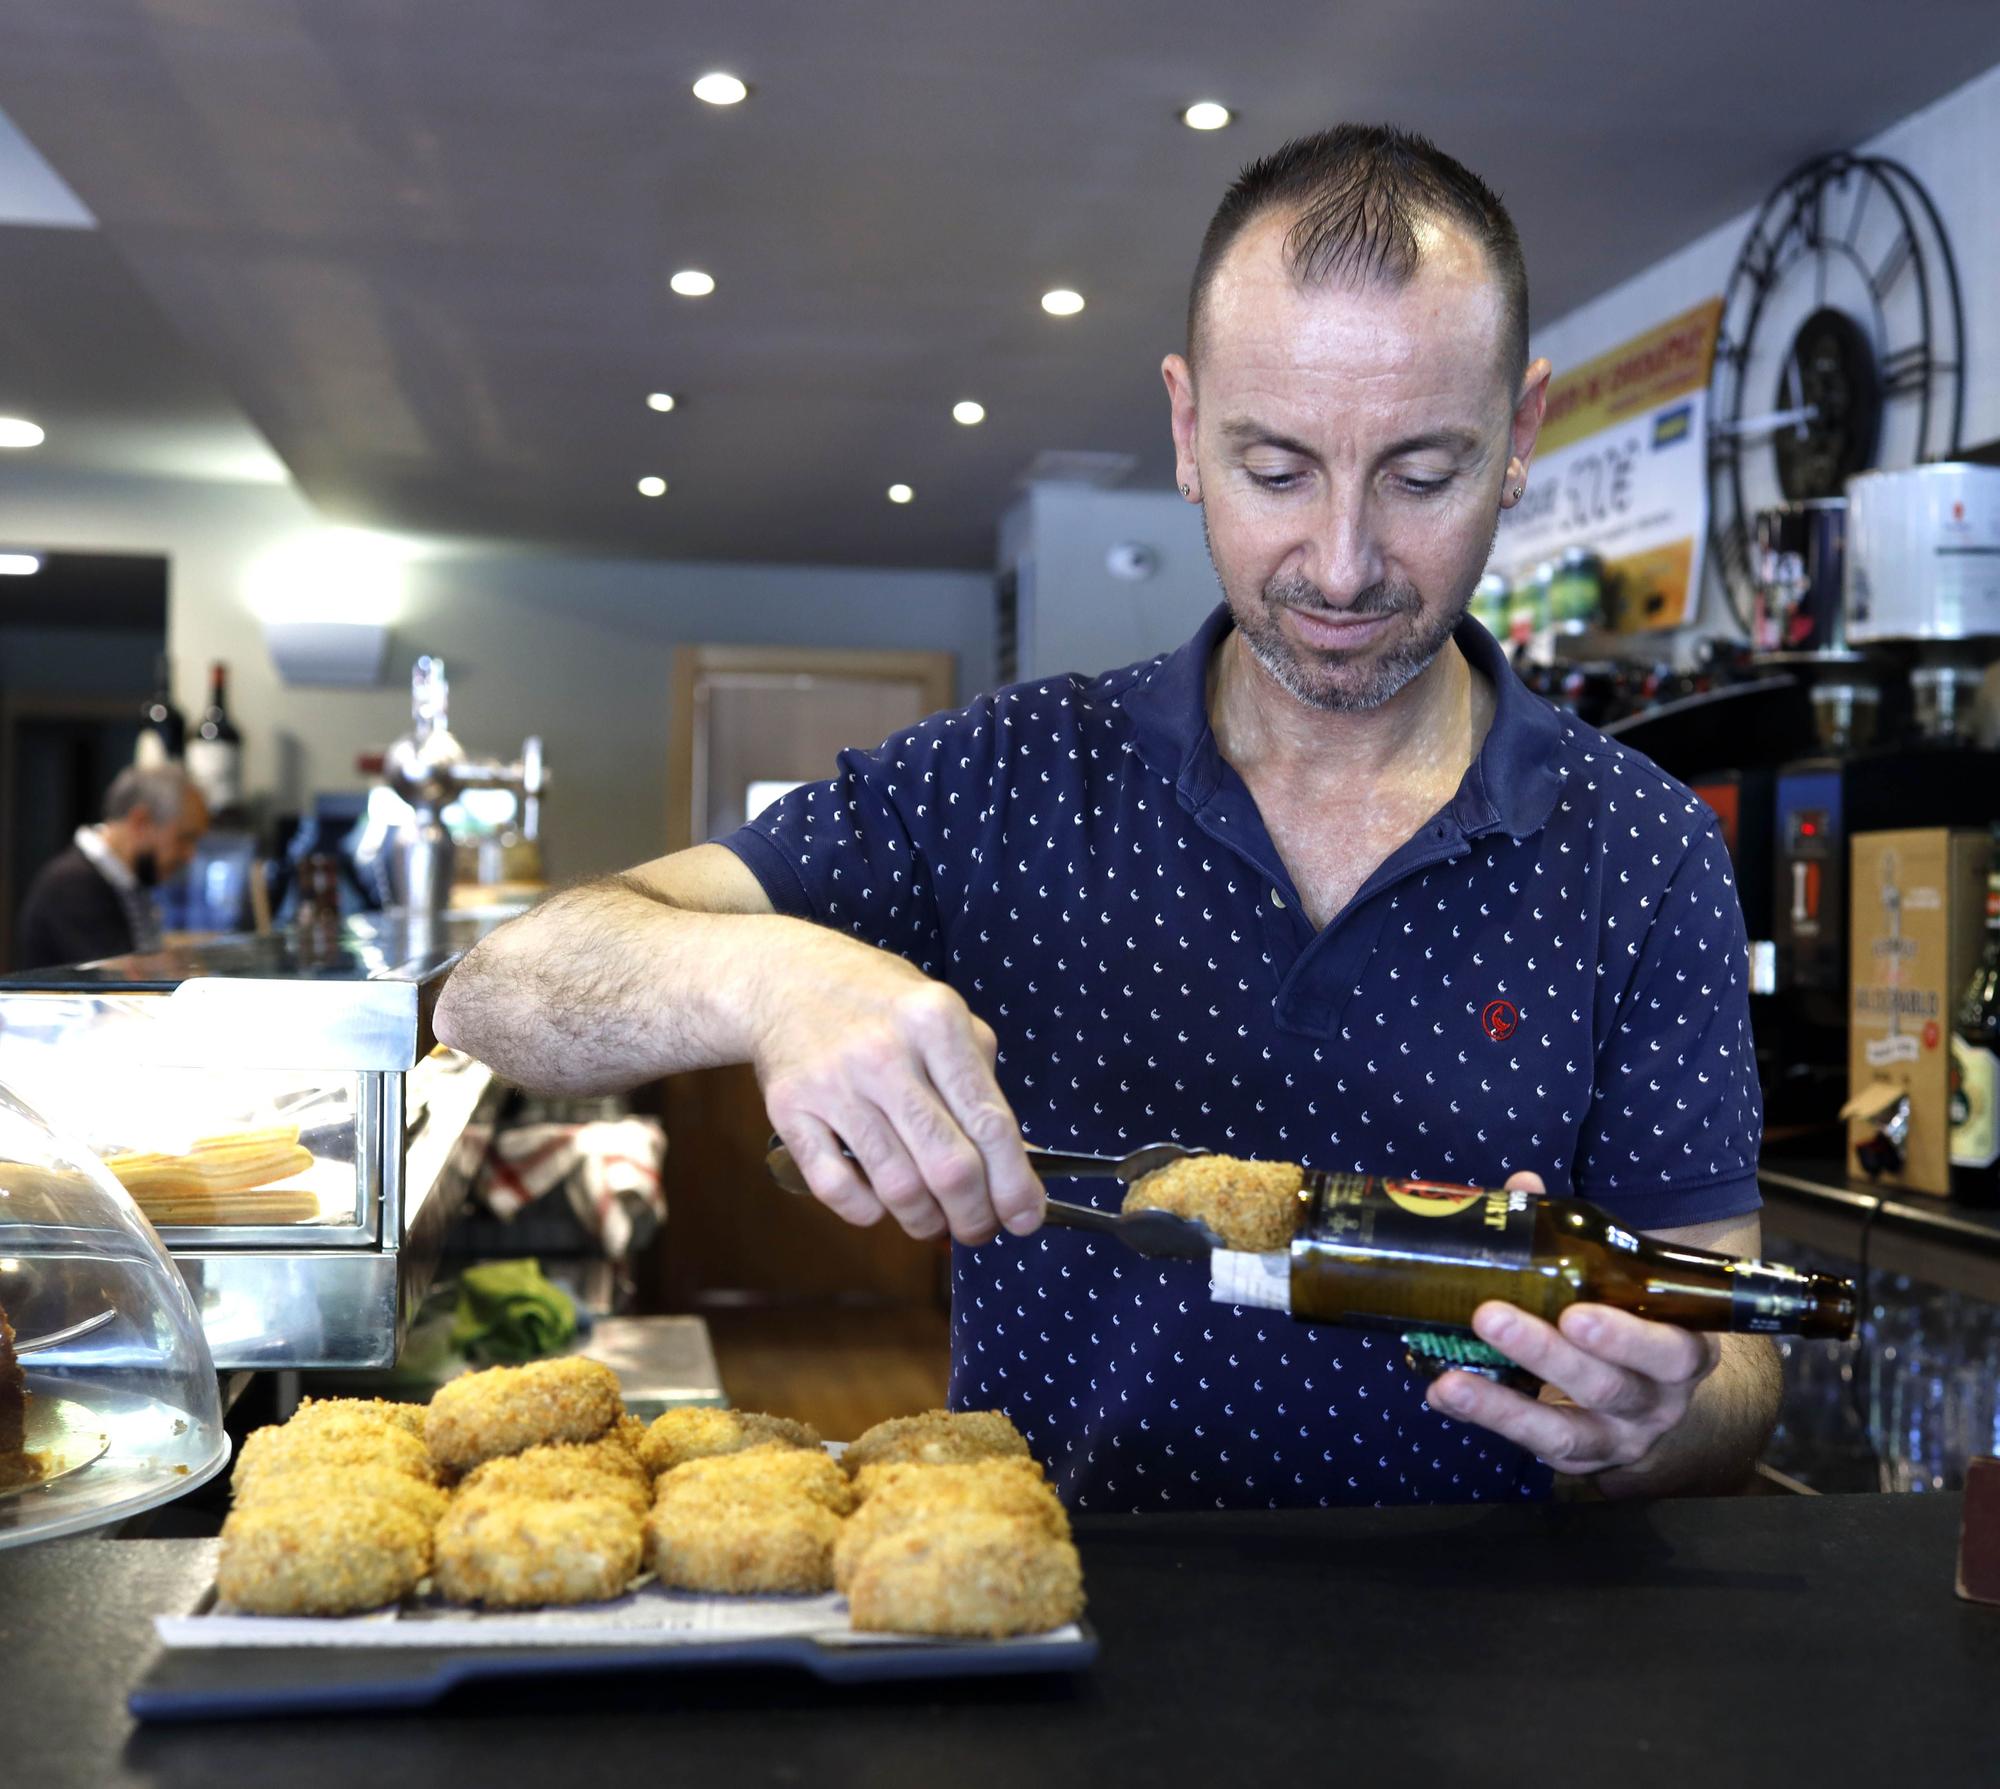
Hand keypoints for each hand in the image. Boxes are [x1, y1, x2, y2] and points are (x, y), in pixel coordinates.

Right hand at [751, 926, 1042, 1246]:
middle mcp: (885, 1052)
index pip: (990, 1123)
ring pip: (897, 1188)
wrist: (785, 977)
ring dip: (925, 1222)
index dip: (1015, 1184)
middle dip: (974, 1217)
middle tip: (978, 1228)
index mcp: (936, 1022)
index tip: (1026, 1219)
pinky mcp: (790, 1109)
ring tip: (933, 1220)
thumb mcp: (944, 1019)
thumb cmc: (879, 1004)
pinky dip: (867, 1212)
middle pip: (949, 1167)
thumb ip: (982, 1087)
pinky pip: (838, 1189)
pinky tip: (880, 1203)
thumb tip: (1025, 1163)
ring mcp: (833, 1082)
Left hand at [1421, 1172, 1719, 1482]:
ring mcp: (1619, 1438)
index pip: (1670, 1350)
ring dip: (1503, 1404)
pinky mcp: (1578, 1460)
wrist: (1652, 1389)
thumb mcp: (1618, 1282)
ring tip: (1451, 1380)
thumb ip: (1573, 1237)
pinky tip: (1444, 1393)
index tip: (1577, 1314)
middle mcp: (1657, 1402)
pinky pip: (1533, 1445)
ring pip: (1567, 1431)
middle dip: (1546, 1354)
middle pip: (1608, 1386)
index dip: (1626, 1337)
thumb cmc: (1629, 1316)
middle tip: (1491, 1317)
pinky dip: (1486, 1417)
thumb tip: (1522, 1186)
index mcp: (1681, 1350)